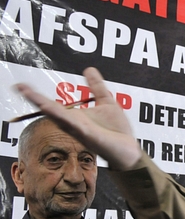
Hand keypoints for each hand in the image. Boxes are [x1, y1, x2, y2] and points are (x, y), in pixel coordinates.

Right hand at [14, 67, 140, 170]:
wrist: (129, 149)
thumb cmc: (117, 130)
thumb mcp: (106, 102)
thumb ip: (97, 87)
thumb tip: (88, 69)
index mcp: (76, 116)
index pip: (52, 104)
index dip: (37, 95)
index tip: (22, 85)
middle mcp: (74, 124)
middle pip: (50, 110)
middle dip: (35, 99)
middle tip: (20, 87)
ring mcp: (81, 131)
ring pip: (60, 117)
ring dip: (45, 106)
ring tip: (30, 94)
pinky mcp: (90, 137)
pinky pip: (75, 126)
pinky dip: (64, 118)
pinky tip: (53, 110)